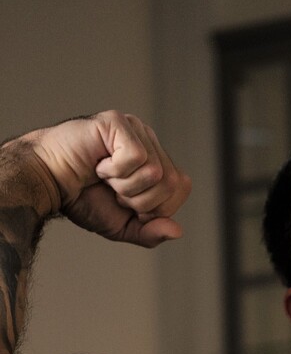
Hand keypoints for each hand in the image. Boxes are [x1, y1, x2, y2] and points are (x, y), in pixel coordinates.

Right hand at [23, 111, 190, 247]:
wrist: (46, 183)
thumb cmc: (82, 199)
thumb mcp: (123, 227)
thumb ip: (151, 233)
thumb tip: (177, 230)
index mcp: (156, 161)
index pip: (181, 187)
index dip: (156, 206)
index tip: (125, 201)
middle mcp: (149, 141)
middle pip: (173, 182)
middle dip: (141, 199)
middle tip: (112, 189)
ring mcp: (135, 128)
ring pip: (156, 172)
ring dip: (125, 185)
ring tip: (104, 176)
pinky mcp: (118, 121)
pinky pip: (137, 157)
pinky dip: (115, 170)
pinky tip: (98, 163)